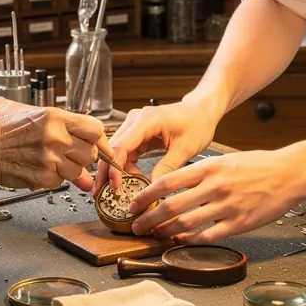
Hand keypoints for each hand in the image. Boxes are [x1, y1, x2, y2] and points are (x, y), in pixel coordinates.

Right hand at [0, 107, 106, 190]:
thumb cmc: (8, 132)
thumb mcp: (39, 120)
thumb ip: (68, 134)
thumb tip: (91, 149)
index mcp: (56, 118)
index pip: (95, 129)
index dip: (100, 140)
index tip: (101, 147)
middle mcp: (56, 137)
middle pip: (90, 152)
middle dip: (83, 156)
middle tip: (68, 153)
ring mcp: (50, 158)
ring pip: (78, 170)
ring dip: (69, 169)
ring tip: (50, 159)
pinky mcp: (44, 177)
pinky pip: (61, 181)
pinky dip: (54, 178)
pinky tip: (40, 167)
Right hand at [95, 99, 218, 192]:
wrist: (202, 112)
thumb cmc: (197, 123)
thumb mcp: (185, 148)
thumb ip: (167, 168)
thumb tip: (153, 189)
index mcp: (146, 120)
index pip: (121, 146)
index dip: (115, 168)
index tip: (115, 187)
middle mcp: (135, 120)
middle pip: (113, 148)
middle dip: (107, 172)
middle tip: (104, 193)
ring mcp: (135, 125)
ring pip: (116, 151)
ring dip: (116, 171)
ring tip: (118, 190)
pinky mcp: (138, 133)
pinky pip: (125, 151)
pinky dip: (125, 166)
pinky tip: (129, 180)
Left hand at [127, 148, 300, 242]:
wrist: (288, 173)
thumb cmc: (256, 165)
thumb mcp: (224, 160)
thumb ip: (200, 172)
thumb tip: (174, 185)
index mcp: (209, 167)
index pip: (167, 181)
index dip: (146, 195)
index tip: (133, 203)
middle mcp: (215, 186)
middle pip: (172, 205)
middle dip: (149, 218)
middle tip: (136, 226)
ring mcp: (227, 206)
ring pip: (187, 223)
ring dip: (165, 232)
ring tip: (154, 235)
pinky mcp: (239, 223)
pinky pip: (208, 235)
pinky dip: (190, 240)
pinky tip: (180, 240)